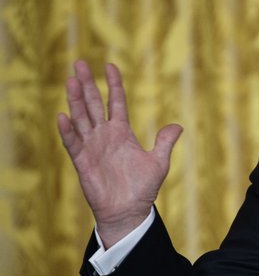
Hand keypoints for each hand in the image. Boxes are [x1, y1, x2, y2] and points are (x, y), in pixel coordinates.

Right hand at [57, 60, 181, 247]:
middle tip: (80, 63)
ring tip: (71, 81)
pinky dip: (68, 130)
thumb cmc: (143, 188)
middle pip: (93, 104)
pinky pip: (73, 143)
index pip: (115, 102)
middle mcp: (104, 136)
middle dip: (87, 84)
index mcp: (122, 133)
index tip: (109, 66)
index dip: (113, 84)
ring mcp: (92, 147)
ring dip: (75, 100)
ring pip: (81, 118)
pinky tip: (63, 116)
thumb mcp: (159, 162)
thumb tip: (177, 126)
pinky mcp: (82, 161)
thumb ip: (164, 142)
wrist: (129, 211)